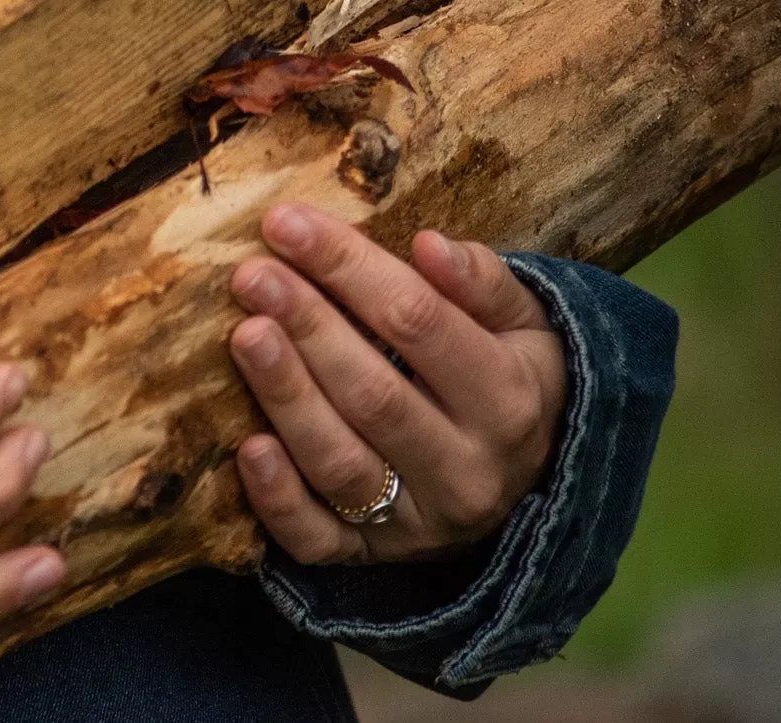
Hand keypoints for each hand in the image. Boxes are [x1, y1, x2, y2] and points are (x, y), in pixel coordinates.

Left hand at [226, 204, 567, 564]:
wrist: (537, 483)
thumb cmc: (510, 377)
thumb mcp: (523, 325)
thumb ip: (483, 283)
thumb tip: (429, 244)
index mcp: (508, 399)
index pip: (420, 323)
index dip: (349, 268)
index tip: (286, 223)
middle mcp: (468, 469)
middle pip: (374, 394)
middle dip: (307, 327)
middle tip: (251, 275)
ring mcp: (420, 522)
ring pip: (341, 463)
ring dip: (286, 398)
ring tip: (243, 335)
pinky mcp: (374, 557)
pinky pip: (317, 539)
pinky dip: (278, 499)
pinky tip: (246, 448)